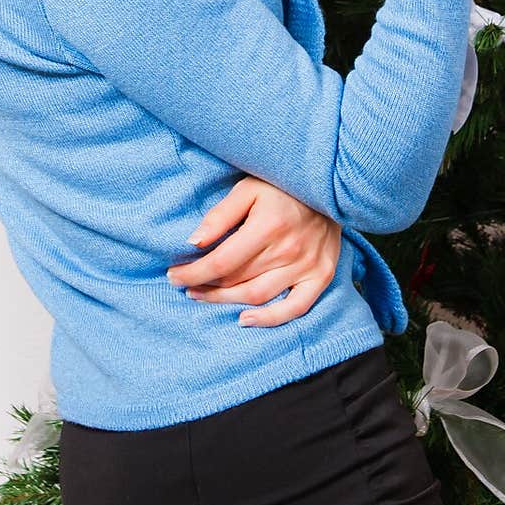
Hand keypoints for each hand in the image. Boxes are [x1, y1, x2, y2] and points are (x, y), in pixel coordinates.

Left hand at [165, 178, 341, 326]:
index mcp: (268, 226)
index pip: (221, 261)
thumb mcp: (247, 188)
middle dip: (206, 286)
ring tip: (204, 297)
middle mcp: (289, 250)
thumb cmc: (282, 185)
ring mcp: (307, 266)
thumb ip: (220, 215)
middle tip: (186, 285)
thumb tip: (193, 243)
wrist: (330, 185)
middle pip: (236, 280)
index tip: (174, 275)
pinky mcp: (321, 275)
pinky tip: (245, 320)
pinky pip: (296, 307)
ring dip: (226, 301)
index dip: (194, 272)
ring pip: (258, 296)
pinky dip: (270, 319)